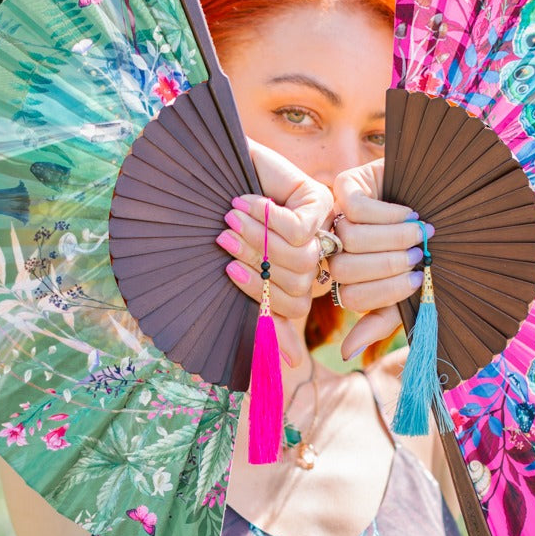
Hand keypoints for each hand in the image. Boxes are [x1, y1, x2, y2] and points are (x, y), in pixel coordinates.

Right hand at [217, 140, 333, 364]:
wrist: (213, 170)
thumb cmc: (219, 223)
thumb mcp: (238, 271)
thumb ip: (266, 314)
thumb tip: (296, 365)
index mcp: (297, 280)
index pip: (292, 308)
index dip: (257, 293)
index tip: (228, 272)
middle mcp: (315, 259)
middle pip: (296, 285)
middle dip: (254, 262)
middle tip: (223, 238)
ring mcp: (321, 229)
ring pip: (301, 259)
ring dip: (258, 239)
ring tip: (230, 217)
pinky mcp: (321, 201)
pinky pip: (301, 230)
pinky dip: (267, 217)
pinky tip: (246, 201)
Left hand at [329, 161, 431, 360]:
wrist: (447, 201)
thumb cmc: (428, 249)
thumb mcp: (408, 290)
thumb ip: (379, 321)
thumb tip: (347, 353)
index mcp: (348, 278)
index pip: (353, 297)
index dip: (387, 291)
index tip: (417, 279)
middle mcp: (336, 248)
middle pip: (347, 269)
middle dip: (389, 264)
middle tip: (418, 255)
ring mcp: (337, 216)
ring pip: (351, 238)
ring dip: (393, 238)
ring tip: (420, 232)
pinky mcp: (344, 186)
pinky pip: (356, 208)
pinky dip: (389, 214)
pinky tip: (409, 213)